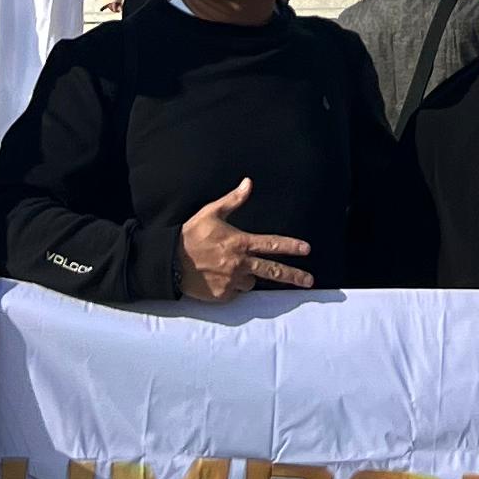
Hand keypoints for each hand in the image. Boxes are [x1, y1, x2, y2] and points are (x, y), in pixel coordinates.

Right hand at [178, 178, 313, 302]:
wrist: (170, 262)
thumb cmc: (191, 235)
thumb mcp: (211, 213)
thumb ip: (233, 200)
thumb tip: (248, 182)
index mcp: (240, 242)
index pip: (272, 244)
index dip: (291, 247)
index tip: (307, 250)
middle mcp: (239, 264)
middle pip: (272, 271)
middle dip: (293, 276)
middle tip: (308, 281)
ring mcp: (232, 282)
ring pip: (251, 282)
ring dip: (247, 276)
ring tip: (228, 268)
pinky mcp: (223, 296)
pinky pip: (235, 292)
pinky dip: (232, 286)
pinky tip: (219, 277)